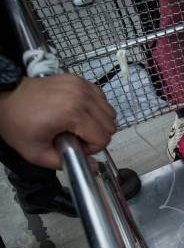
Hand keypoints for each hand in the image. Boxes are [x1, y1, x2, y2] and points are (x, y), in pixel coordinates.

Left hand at [0, 74, 115, 168]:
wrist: (5, 97)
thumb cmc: (18, 125)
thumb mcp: (36, 154)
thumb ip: (67, 163)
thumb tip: (94, 167)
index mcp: (72, 114)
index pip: (103, 137)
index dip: (93, 147)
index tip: (77, 145)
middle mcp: (81, 96)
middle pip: (110, 124)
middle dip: (97, 135)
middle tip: (78, 136)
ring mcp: (81, 85)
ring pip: (109, 111)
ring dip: (98, 121)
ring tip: (79, 124)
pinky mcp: (79, 79)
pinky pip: (101, 98)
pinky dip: (96, 108)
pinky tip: (80, 112)